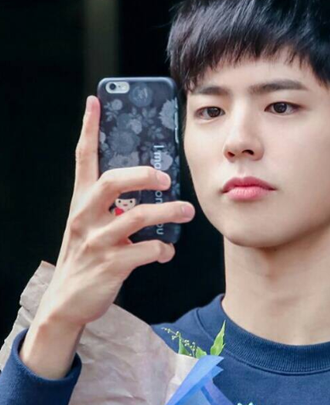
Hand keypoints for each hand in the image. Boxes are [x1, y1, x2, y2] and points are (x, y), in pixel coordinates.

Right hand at [36, 95, 194, 329]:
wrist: (67, 303)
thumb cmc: (86, 258)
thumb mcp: (89, 226)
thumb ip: (110, 206)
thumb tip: (148, 186)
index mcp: (81, 202)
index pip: (83, 158)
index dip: (88, 128)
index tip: (95, 101)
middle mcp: (85, 217)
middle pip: (113, 182)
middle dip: (142, 174)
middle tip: (165, 177)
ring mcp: (97, 242)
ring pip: (137, 217)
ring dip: (168, 212)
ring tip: (187, 212)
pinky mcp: (110, 266)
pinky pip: (146, 251)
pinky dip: (163, 250)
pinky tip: (167, 252)